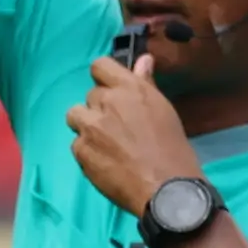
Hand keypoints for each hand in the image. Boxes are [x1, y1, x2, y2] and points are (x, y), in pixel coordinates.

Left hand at [67, 49, 205, 215]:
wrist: (165, 187)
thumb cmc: (173, 148)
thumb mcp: (162, 109)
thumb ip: (146, 83)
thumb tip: (143, 60)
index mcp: (129, 88)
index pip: (100, 65)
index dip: (104, 77)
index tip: (111, 90)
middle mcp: (106, 103)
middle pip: (91, 95)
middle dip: (101, 108)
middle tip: (118, 127)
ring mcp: (90, 127)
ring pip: (75, 116)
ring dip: (86, 125)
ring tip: (104, 142)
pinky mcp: (81, 151)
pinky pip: (76, 143)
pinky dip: (87, 150)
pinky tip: (104, 161)